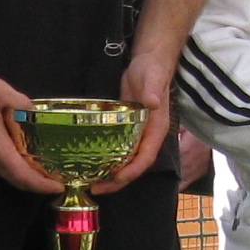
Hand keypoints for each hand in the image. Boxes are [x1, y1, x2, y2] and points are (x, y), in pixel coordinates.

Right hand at [0, 66, 59, 192]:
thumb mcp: (2, 91)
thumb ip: (24, 106)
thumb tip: (40, 117)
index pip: (22, 175)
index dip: (42, 184)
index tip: (59, 186)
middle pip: (15, 180)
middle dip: (37, 184)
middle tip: (58, 179)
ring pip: (6, 175)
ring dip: (25, 176)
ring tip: (46, 169)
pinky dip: (14, 168)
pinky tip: (24, 158)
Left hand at [95, 52, 174, 194]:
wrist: (148, 61)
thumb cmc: (151, 70)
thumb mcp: (151, 79)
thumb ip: (151, 91)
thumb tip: (152, 104)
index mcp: (157, 130)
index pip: (146, 157)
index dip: (132, 171)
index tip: (116, 179)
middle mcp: (148, 136)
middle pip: (135, 166)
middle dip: (118, 181)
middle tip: (96, 189)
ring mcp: (138, 134)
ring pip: (126, 161)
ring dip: (112, 175)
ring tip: (92, 184)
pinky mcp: (127, 128)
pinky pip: (119, 150)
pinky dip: (108, 160)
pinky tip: (93, 165)